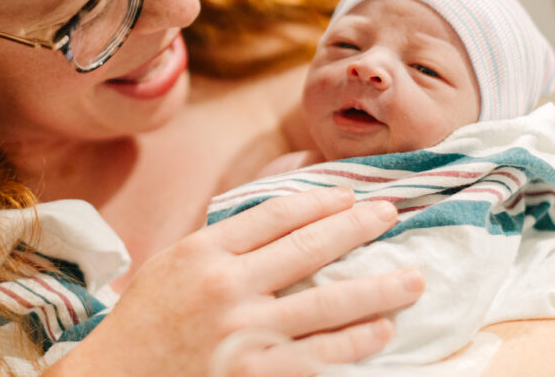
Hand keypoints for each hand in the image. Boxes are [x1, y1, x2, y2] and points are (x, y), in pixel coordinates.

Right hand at [51, 187, 423, 375]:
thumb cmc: (143, 322)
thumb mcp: (173, 264)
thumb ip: (223, 242)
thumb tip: (281, 217)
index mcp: (204, 251)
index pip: (277, 215)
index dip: (320, 201)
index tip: (348, 196)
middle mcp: (227, 286)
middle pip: (309, 248)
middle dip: (358, 228)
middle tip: (391, 214)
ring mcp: (245, 334)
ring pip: (328, 303)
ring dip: (377, 288)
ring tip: (411, 278)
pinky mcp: (256, 374)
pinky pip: (321, 354)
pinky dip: (356, 341)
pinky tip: (381, 329)